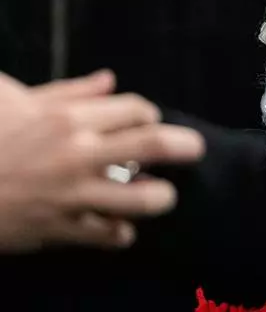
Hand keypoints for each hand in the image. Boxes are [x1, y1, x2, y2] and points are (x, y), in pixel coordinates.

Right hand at [0, 70, 205, 252]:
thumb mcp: (20, 101)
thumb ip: (70, 92)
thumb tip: (109, 80)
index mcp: (70, 118)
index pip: (137, 111)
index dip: (150, 116)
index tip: (148, 123)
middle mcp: (79, 154)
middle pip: (156, 145)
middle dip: (186, 147)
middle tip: (195, 150)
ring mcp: (73, 194)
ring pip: (143, 199)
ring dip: (159, 197)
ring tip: (158, 195)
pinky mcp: (60, 229)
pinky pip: (109, 235)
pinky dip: (121, 232)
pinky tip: (119, 227)